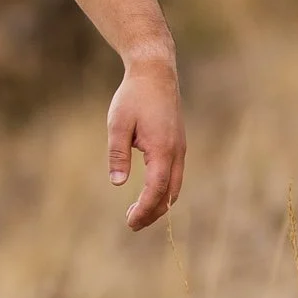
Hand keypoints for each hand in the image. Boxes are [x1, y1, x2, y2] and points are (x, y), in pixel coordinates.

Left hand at [109, 56, 185, 230]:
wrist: (155, 73)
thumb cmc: (134, 96)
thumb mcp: (118, 124)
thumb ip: (118, 154)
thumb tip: (117, 183)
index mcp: (163, 150)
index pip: (156, 191)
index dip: (144, 210)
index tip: (130, 222)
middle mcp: (177, 153)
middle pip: (169, 194)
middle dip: (152, 213)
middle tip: (131, 224)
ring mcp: (180, 149)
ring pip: (175, 186)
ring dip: (159, 203)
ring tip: (138, 213)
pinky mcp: (178, 144)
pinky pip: (175, 175)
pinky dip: (164, 190)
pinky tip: (148, 192)